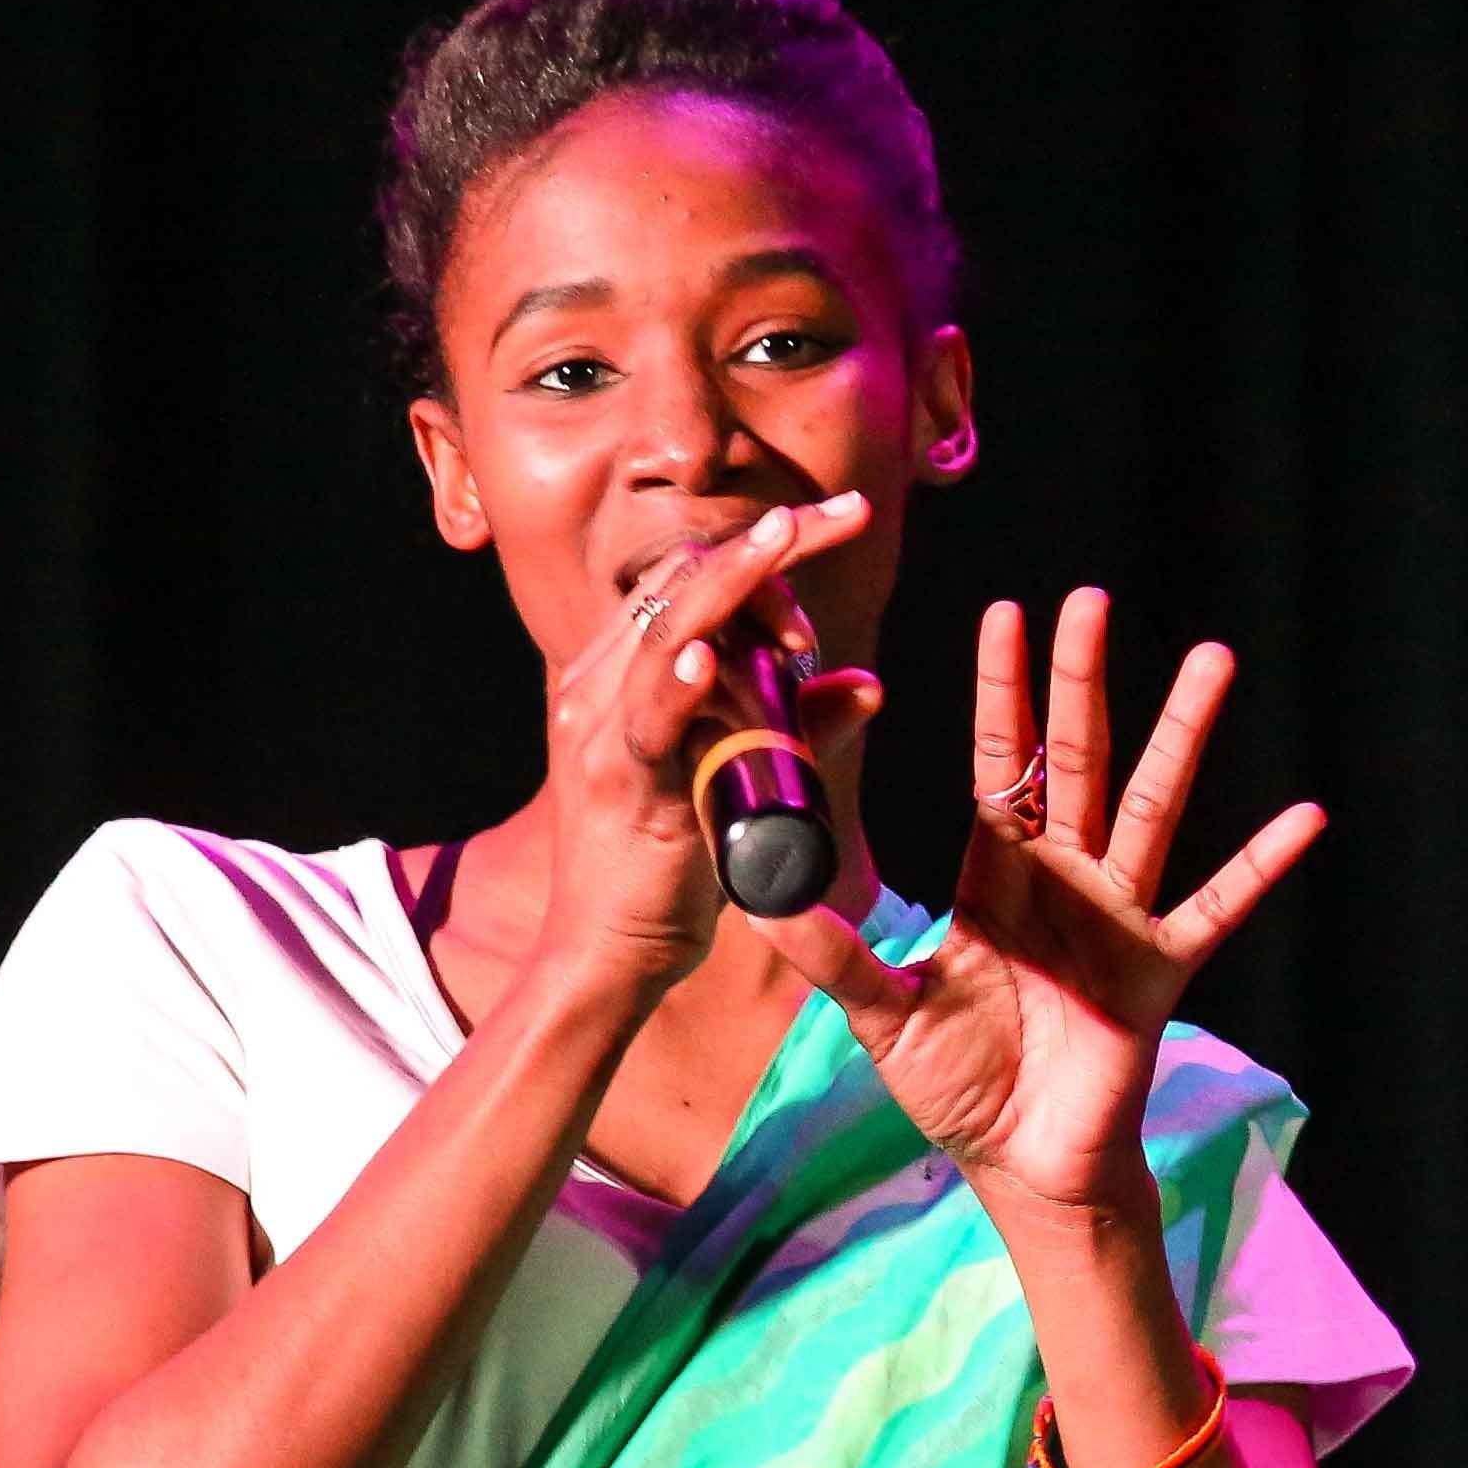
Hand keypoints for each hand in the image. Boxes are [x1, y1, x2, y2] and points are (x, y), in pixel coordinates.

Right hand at [532, 492, 878, 998]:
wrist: (607, 955)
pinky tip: (707, 662)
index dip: (766, 546)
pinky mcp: (615, 784)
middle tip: (848, 513)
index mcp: (624, 672)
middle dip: (770, 541)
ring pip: (667, 629)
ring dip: (735, 580)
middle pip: (683, 579)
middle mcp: (601, 683)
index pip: (689, 575)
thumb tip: (866, 685)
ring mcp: (601, 729)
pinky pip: (645, 724)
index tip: (838, 522)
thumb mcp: (742, 782)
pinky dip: (677, 686)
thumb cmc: (671, 870)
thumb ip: (797, 730)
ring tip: (787, 536)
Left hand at [760, 588, 1323, 1232]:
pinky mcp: (1158, 972)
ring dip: (1183, 735)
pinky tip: (1306, 817)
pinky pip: (1216, 908)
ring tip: (1214, 659)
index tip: (1007, 613)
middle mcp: (1063, 880)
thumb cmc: (956, 1088)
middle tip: (1092, 599)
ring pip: (1155, 807)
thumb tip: (761, 897)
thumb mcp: (880, 1017)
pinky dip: (1260, 865)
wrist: (1020, 1165)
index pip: (1001, 763)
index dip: (1002, 692)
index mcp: (996, 877)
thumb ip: (831, 954)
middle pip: (1078, 759)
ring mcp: (1117, 919)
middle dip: (1082, 681)